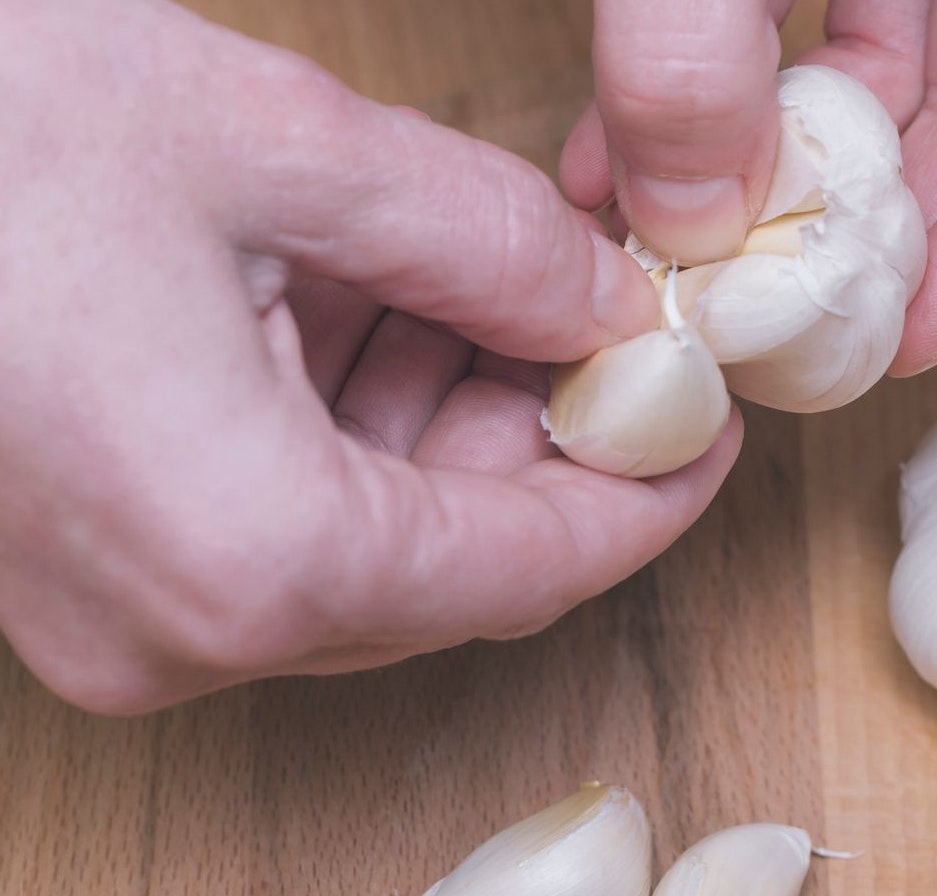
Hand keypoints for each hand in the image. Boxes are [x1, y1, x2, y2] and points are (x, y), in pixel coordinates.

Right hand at [0, 0, 739, 713]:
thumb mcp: (276, 147)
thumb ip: (486, 244)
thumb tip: (611, 305)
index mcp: (253, 553)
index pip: (535, 565)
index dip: (650, 491)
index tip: (710, 422)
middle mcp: (181, 627)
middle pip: (456, 566)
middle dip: (547, 437)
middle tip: (604, 319)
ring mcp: (116, 612)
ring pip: (368, 546)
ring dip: (447, 420)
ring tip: (482, 282)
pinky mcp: (80, 562)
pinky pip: (273, 522)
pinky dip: (349, 425)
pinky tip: (372, 302)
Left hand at [560, 0, 936, 373]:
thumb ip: (701, 48)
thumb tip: (682, 217)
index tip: (916, 335)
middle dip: (878, 222)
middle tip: (785, 323)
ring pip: (886, 62)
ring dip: (780, 170)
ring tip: (686, 254)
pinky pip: (795, 9)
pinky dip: (721, 91)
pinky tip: (626, 158)